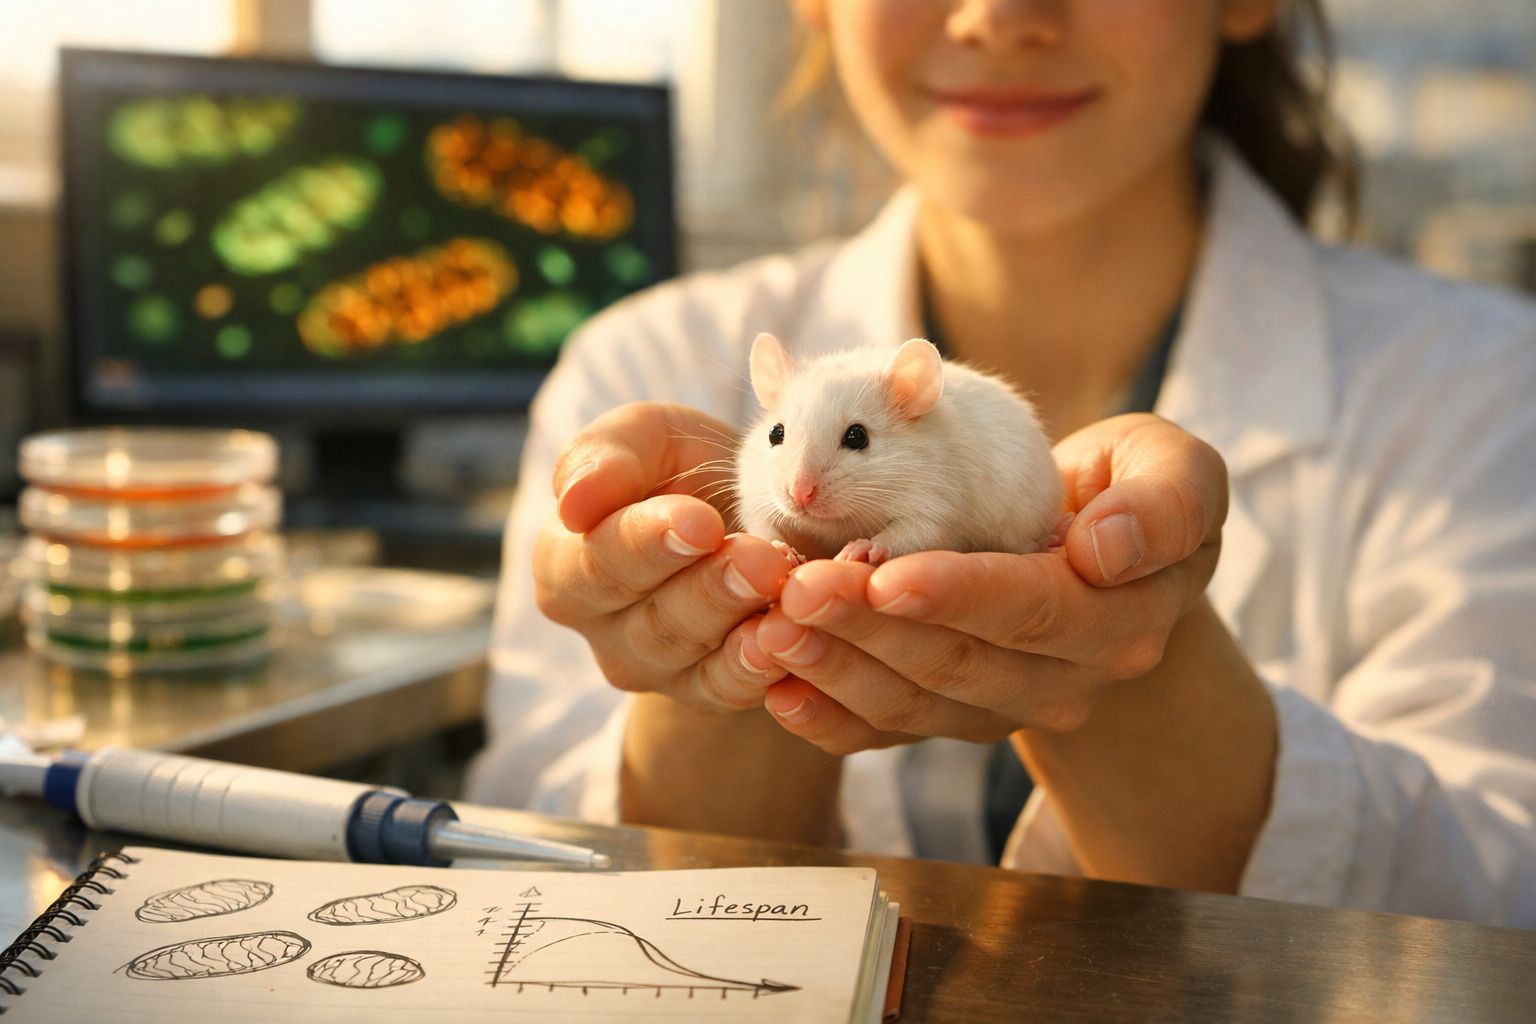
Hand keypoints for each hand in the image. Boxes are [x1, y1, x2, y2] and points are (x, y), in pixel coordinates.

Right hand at [533, 401, 796, 710]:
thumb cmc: (681, 472)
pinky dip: (757, 669)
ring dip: (739, 620)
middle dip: (708, 585)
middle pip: (647, 617)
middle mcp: (599, 626)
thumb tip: (574, 502)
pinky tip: (785, 640)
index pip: (596, 562)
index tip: (701, 522)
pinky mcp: (703, 692)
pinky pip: (725, 690)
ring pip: (690, 653)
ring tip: (782, 585)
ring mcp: (651, 667)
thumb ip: (606, 455)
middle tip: (760, 557)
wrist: (745, 513)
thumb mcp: (647, 439)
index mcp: (565, 563)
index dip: (646, 543)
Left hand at [750, 413, 1227, 753]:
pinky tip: (778, 691)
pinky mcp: (957, 717)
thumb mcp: (1179, 472)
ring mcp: (1007, 707)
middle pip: (958, 662)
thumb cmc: (1134, 495)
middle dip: (870, 628)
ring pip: (914, 703)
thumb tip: (1105, 550)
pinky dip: (831, 719)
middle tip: (796, 590)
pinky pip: (888, 733)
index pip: (1032, 610)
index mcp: (1120, 619)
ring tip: (769, 628)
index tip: (887, 573)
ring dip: (837, 670)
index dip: (958, 595)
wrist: (1110, 556)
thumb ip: (1166, 503)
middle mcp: (1066, 679)